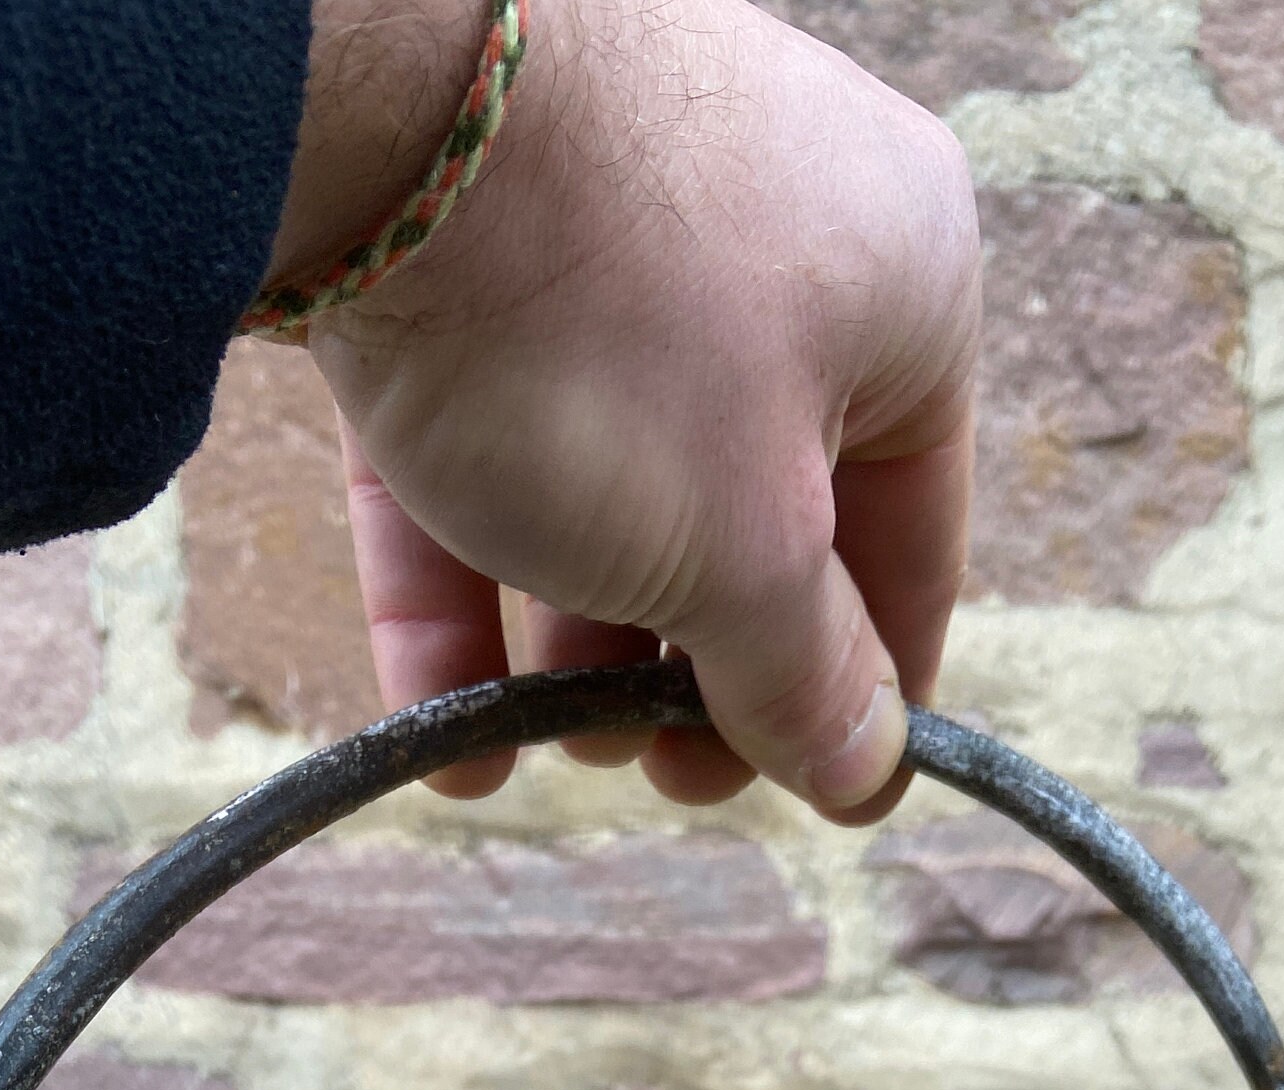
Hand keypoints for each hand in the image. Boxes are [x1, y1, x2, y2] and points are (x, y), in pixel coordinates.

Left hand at [264, 0, 980, 814]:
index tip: (821, 794)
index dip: (867, 683)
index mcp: (902, 285)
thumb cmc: (612, 330)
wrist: (373, 102)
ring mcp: (603, 228)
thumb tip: (864, 767)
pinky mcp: (450, 247)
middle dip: (695, 670)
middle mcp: (772, 235)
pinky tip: (440, 728)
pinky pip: (483, 442)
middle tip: (652, 773)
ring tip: (535, 748)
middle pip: (749, 513)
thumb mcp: (740, 551)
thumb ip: (805, 674)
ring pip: (608, 484)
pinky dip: (467, 585)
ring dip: (574, 648)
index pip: (910, 529)